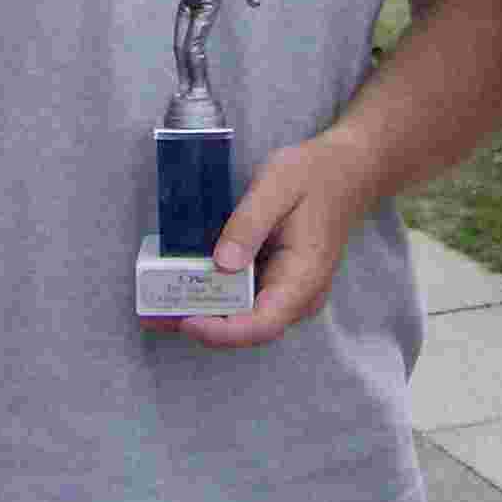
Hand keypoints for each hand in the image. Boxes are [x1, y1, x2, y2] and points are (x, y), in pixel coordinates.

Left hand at [167, 138, 361, 349]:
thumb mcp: (278, 185)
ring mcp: (288, 292)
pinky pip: (243, 298)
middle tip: (153, 311)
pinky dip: (212, 295)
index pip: (262, 324)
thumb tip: (221, 264)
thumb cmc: (314, 174)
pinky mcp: (277, 282)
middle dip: (200, 322)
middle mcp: (298, 297)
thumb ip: (249, 224)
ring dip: (201, 311)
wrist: (348, 170)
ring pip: (242, 316)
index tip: (186, 321)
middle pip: (247, 327)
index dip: (221, 331)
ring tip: (156, 302)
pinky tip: (181, 284)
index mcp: (304, 278)